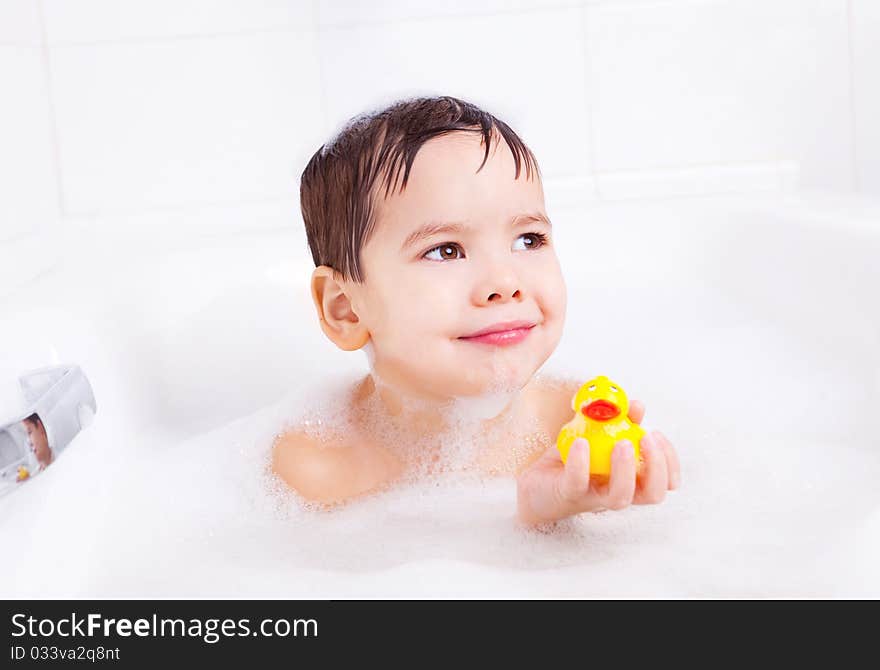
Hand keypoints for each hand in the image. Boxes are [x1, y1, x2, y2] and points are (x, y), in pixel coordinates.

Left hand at [516, 400, 680, 527]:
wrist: (536, 482)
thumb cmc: (573, 459)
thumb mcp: (598, 436)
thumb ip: (619, 422)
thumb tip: (637, 404)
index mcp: (629, 480)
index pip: (664, 482)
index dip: (670, 462)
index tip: (658, 435)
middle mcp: (616, 492)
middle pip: (652, 494)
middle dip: (657, 466)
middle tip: (647, 438)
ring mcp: (593, 497)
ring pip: (620, 498)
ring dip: (626, 469)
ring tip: (621, 442)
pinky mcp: (568, 494)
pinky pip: (578, 482)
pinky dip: (581, 463)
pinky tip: (581, 442)